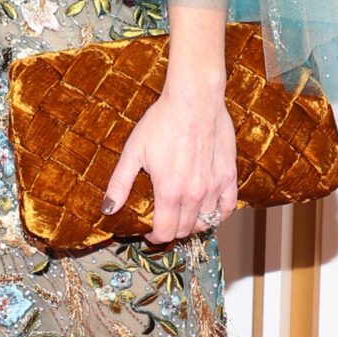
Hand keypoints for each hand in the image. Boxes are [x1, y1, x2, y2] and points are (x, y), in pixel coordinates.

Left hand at [102, 80, 236, 245]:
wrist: (194, 99)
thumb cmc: (162, 122)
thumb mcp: (133, 152)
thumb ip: (120, 183)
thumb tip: (108, 209)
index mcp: (169, 192)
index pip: (165, 232)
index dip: (154, 237)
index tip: (149, 231)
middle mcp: (194, 194)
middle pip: (185, 230)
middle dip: (171, 230)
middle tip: (163, 221)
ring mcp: (214, 186)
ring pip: (206, 222)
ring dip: (193, 224)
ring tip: (182, 215)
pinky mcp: (229, 175)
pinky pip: (227, 207)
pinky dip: (217, 214)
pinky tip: (208, 209)